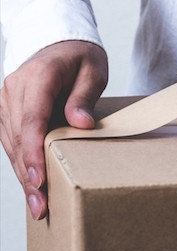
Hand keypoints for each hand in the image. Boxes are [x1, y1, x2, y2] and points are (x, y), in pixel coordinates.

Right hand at [0, 41, 107, 219]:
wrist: (59, 44)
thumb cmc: (80, 57)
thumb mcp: (93, 70)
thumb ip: (84, 96)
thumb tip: (81, 124)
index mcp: (38, 77)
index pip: (32, 119)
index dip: (33, 151)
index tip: (39, 177)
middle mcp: (14, 90)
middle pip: (19, 138)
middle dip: (28, 174)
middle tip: (42, 206)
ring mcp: (7, 102)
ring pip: (11, 144)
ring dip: (23, 175)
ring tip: (38, 205)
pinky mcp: (7, 112)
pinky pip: (11, 141)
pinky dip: (21, 164)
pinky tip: (31, 186)